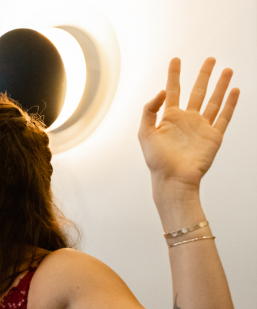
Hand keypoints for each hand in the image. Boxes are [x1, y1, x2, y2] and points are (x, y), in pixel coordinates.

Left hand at [138, 58, 238, 190]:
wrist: (173, 179)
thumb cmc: (157, 160)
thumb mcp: (145, 133)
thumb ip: (149, 110)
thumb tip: (161, 92)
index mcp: (169, 118)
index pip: (173, 90)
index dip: (174, 75)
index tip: (176, 59)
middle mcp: (187, 120)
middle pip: (197, 91)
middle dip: (204, 75)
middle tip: (210, 59)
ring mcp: (201, 127)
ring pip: (213, 101)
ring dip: (221, 85)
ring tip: (227, 70)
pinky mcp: (214, 136)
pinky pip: (224, 116)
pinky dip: (230, 104)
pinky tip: (235, 91)